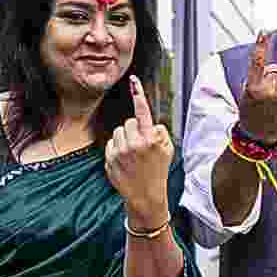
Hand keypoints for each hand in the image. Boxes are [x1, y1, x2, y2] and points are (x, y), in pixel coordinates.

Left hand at [105, 75, 174, 226]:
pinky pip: (110, 144)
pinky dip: (116, 148)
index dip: (139, 94)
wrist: (145, 196)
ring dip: (124, 138)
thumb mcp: (167, 150)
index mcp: (150, 140)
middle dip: (135, 129)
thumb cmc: (158, 170)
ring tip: (132, 153)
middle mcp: (133, 144)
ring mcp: (119, 153)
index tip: (134, 81)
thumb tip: (148, 123)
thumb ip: (159, 132)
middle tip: (141, 143)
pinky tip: (125, 160)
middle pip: (129, 122)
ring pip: (118, 132)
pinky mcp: (109, 160)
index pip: (143, 112)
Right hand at [237, 31, 276, 143]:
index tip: (263, 32)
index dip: (260, 46)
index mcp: (253, 89)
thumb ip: (257, 78)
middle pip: (275, 70)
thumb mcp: (246, 93)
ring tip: (274, 100)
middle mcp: (269, 93)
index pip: (257, 63)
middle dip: (271, 75)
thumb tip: (273, 68)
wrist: (258, 135)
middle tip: (265, 91)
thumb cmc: (250, 112)